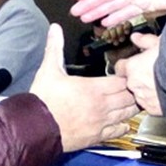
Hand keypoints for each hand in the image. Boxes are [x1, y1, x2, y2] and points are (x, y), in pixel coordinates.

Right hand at [29, 24, 139, 151]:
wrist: (36, 128)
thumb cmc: (43, 100)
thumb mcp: (48, 70)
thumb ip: (55, 48)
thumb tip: (54, 28)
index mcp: (94, 88)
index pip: (121, 81)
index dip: (124, 77)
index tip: (121, 76)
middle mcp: (102, 105)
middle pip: (128, 97)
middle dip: (130, 92)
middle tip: (128, 89)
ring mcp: (101, 122)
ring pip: (127, 114)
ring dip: (129, 108)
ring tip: (128, 103)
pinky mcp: (97, 137)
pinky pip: (118, 131)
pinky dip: (122, 126)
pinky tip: (121, 123)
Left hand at [115, 35, 163, 115]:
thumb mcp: (159, 43)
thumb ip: (145, 40)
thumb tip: (136, 37)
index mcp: (132, 67)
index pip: (120, 67)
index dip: (128, 65)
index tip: (135, 63)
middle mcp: (134, 84)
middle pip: (131, 81)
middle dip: (139, 78)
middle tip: (153, 72)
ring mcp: (142, 98)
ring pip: (140, 94)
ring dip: (148, 90)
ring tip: (162, 83)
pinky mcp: (153, 109)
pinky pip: (151, 105)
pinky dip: (156, 100)